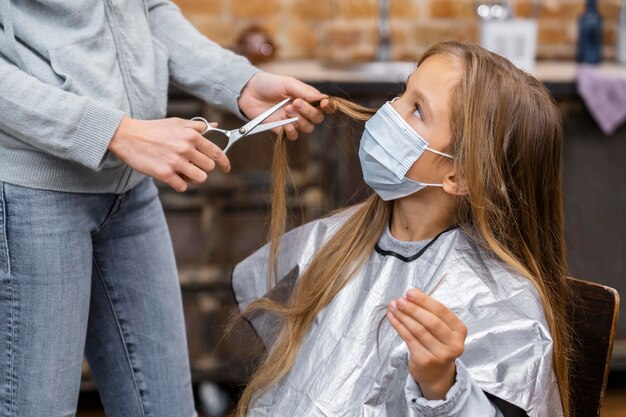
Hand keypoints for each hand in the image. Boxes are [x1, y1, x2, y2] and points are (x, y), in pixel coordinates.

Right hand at [108, 116, 229, 191]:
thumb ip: (197, 125)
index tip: (226, 168)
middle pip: (209, 167)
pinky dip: (179, 184)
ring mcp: (175, 162)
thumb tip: (215, 126)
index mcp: (191, 135)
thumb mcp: (176, 122)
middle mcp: (185, 148)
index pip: (216, 152)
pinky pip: (183, 186)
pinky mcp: (164, 174)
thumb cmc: (153, 129)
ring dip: (193, 178)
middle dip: (203, 168)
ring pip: (200, 178)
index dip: (225, 162)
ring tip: (183, 172)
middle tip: (192, 166)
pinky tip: (172, 176)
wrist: (127, 136)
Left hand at [238, 71, 332, 139]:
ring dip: (299, 120)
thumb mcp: (289, 83)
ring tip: (286, 110)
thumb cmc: (269, 84)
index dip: (328, 107)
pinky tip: (282, 121)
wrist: (249, 92)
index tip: (323, 104)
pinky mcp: (282, 129)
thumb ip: (305, 91)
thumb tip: (323, 98)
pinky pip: (293, 135)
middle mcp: (303, 111)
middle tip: (295, 103)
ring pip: (307, 128)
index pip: (325, 106)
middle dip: (308, 112)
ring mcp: (293, 121)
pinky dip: (290, 130)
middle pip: (317, 119)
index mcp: (307, 98)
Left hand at [387, 289, 467, 399]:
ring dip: (403, 316)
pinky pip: (409, 339)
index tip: (410, 292)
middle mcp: (453, 344)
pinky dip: (399, 326)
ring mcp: (439, 354)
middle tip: (400, 300)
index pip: (442, 311)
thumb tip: (410, 296)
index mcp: (459, 331)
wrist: (437, 374)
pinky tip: (392, 318)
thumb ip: (431, 313)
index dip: (424, 301)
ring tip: (393, 307)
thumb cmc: (438, 345)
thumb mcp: (442, 330)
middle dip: (413, 309)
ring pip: (418, 330)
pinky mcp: (424, 360)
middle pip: (431, 322)